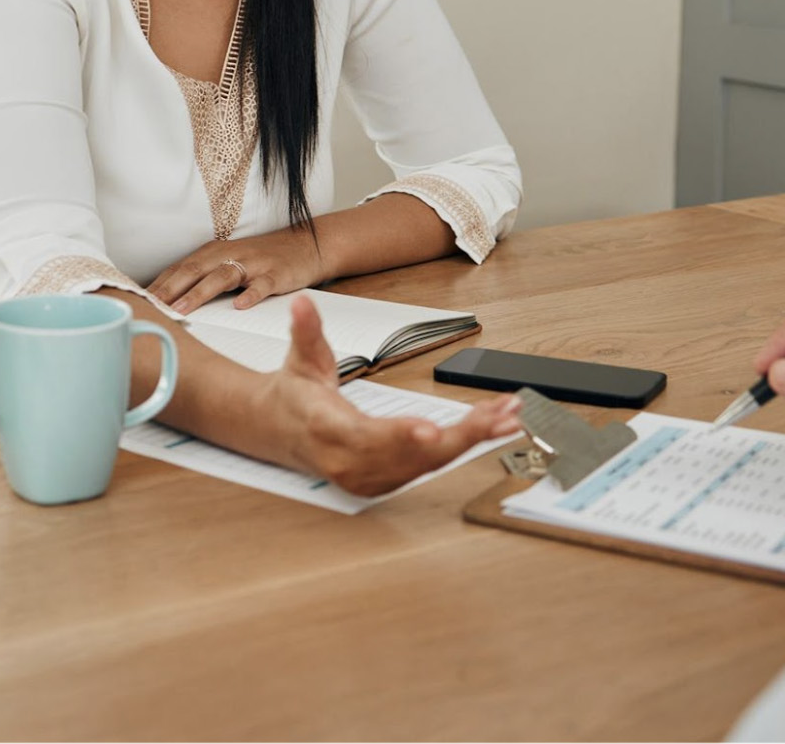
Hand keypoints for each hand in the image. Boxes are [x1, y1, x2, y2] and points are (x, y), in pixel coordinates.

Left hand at [148, 228, 329, 313]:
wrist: (304, 246)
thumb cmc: (259, 260)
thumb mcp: (225, 262)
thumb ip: (198, 278)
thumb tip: (162, 301)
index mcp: (212, 253)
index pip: (177, 270)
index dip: (156, 286)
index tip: (133, 304)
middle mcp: (229, 255)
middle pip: (193, 271)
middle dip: (168, 290)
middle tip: (148, 308)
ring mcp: (253, 264)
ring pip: (222, 277)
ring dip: (199, 293)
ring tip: (181, 310)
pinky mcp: (276, 274)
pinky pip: (263, 284)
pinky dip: (251, 294)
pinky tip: (241, 305)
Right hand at [261, 295, 522, 495]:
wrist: (277, 431)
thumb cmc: (295, 396)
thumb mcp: (301, 358)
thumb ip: (307, 330)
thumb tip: (304, 303)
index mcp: (328, 429)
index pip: (364, 437)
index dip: (399, 437)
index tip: (430, 432)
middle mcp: (349, 461)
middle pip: (411, 455)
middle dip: (461, 436)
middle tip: (499, 417)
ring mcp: (367, 476)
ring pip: (428, 464)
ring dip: (471, 440)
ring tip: (507, 417)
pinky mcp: (383, 480)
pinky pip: (428, 466)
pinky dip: (462, 447)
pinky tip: (490, 429)